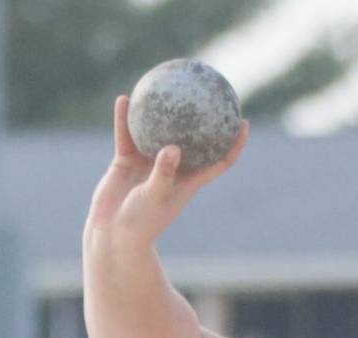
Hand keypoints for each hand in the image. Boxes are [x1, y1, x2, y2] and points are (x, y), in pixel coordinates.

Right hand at [85, 96, 248, 244]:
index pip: (219, 162)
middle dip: (201, 119)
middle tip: (207, 93)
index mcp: (188, 182)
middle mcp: (172, 169)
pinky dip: (126, 119)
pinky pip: (128, 134)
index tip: (244, 123)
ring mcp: (149, 164)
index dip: (234, 144)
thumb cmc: (141, 223)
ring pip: (157, 132)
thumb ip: (164, 173)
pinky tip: (125, 99)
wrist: (113, 233)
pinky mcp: (126, 161)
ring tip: (163, 85)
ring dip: (160, 112)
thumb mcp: (156, 197)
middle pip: (193, 140)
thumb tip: (173, 148)